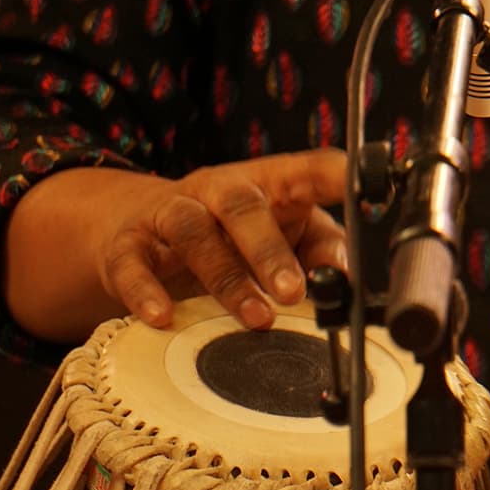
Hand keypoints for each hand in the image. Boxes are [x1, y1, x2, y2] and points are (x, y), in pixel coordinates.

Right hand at [6, 150, 347, 341]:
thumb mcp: (286, 235)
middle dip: (270, 250)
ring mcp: (170, 213)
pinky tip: (163, 316)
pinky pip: (132, 264)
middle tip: (294, 292)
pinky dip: (146, 291)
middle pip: (242, 205)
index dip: (331, 175)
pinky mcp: (128, 244)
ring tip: (257, 319)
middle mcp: (217, 190)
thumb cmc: (233, 235)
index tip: (362, 184)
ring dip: (227, 279)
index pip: (304, 170)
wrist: (140, 228)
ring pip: (193, 232)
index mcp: (267, 184)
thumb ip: (323, 249)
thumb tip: (346, 274)